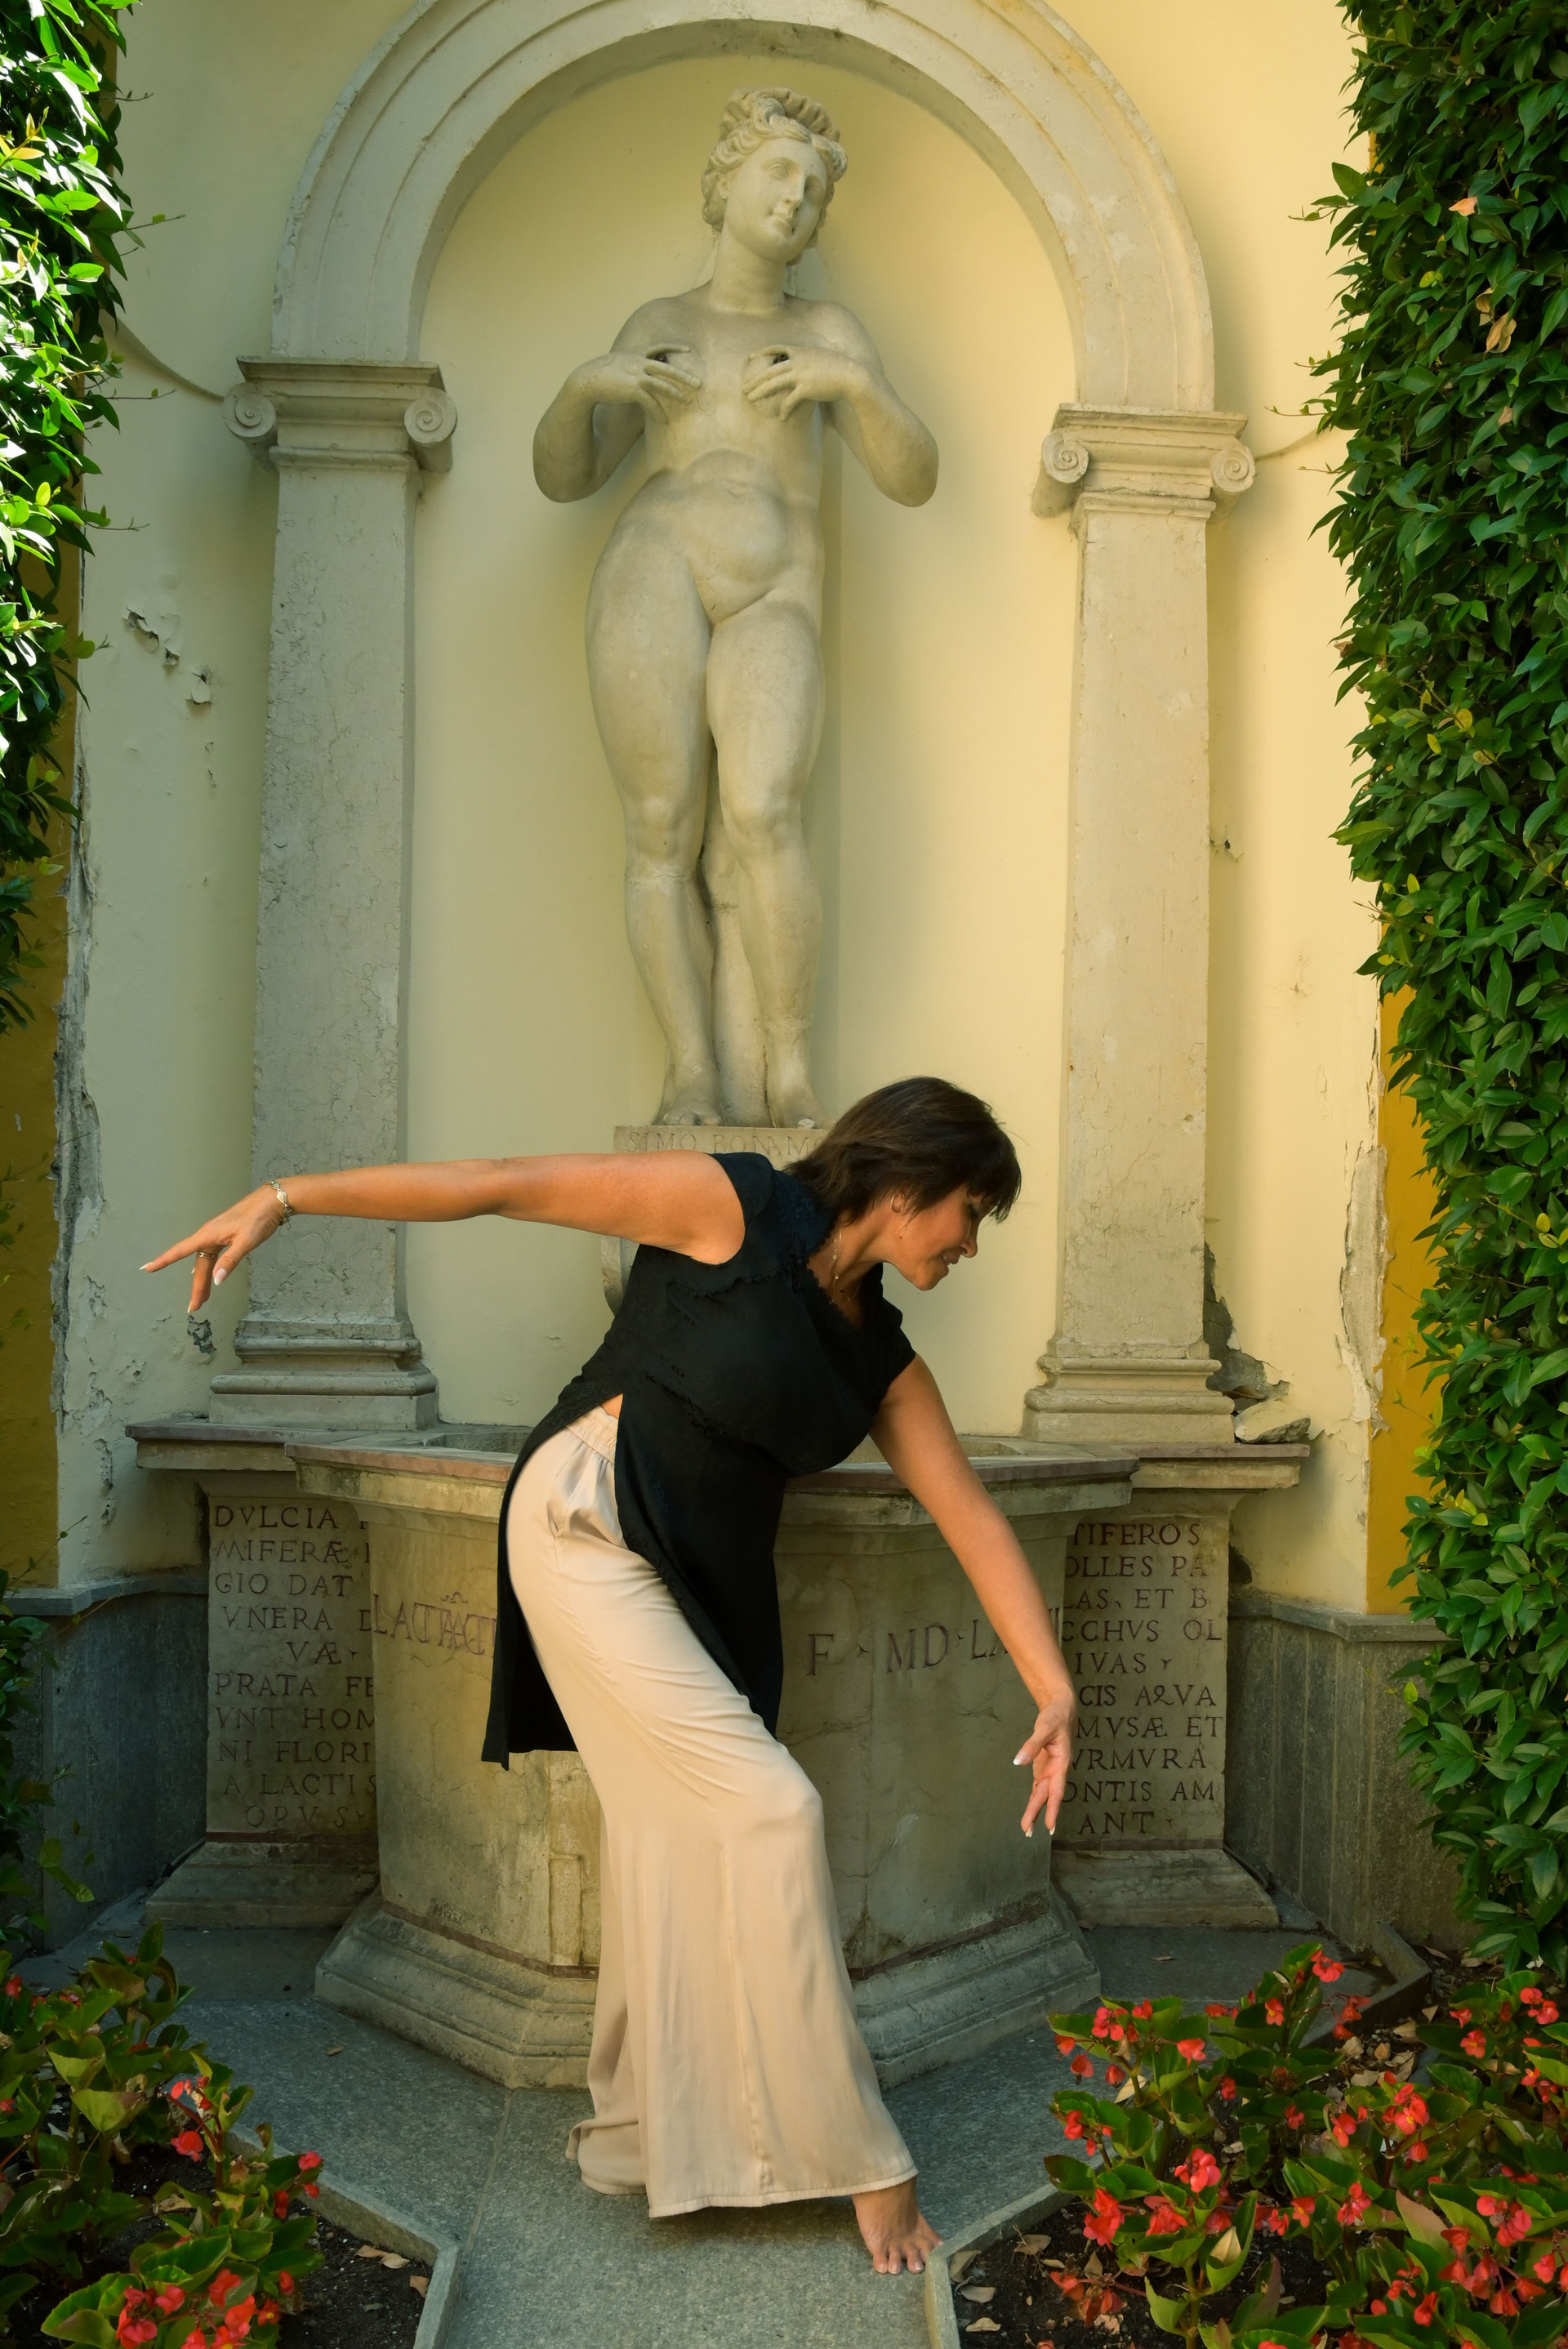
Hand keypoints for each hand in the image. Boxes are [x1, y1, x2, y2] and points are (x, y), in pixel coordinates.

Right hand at [141, 1188, 285, 1313]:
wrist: (272, 1200)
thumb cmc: (259, 1218)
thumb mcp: (246, 1241)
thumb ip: (231, 1260)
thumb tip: (216, 1280)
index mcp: (209, 1234)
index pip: (180, 1251)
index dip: (163, 1261)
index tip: (147, 1268)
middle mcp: (209, 1235)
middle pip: (198, 1265)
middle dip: (196, 1286)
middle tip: (194, 1307)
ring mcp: (217, 1234)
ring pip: (206, 1261)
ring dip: (204, 1280)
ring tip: (202, 1299)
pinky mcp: (226, 1234)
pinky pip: (213, 1255)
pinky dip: (210, 1268)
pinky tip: (209, 1275)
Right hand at [577, 345, 701, 422]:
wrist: (586, 380)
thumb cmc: (599, 375)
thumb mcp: (617, 364)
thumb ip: (630, 366)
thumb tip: (636, 373)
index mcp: (636, 354)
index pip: (659, 347)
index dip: (674, 347)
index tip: (688, 348)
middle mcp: (639, 362)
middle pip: (667, 367)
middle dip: (684, 375)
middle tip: (698, 383)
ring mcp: (636, 375)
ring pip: (662, 384)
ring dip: (677, 394)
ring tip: (688, 402)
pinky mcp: (632, 389)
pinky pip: (650, 402)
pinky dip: (658, 412)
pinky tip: (663, 420)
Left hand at [742, 344, 865, 420]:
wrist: (851, 375)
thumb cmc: (840, 368)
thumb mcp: (822, 357)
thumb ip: (809, 359)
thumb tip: (805, 363)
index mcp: (801, 351)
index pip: (776, 349)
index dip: (761, 352)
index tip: (750, 357)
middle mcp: (797, 361)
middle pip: (770, 369)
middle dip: (755, 379)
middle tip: (744, 387)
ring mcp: (800, 374)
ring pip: (774, 383)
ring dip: (760, 392)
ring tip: (751, 399)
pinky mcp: (805, 389)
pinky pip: (790, 401)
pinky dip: (784, 410)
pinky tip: (781, 417)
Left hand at [1014, 1683, 1075, 1838]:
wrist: (1062, 1709)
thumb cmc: (1056, 1718)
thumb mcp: (1044, 1728)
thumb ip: (1032, 1745)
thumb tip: (1018, 1761)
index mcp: (1061, 1763)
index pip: (1056, 1791)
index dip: (1053, 1809)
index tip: (1050, 1827)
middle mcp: (1056, 1770)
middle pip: (1046, 1795)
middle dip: (1037, 1813)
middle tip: (1028, 1832)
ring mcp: (1049, 1769)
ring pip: (1042, 1793)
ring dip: (1035, 1809)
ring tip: (1027, 1827)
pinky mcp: (1043, 1766)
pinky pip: (1038, 1785)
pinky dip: (1034, 1797)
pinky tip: (1031, 1809)